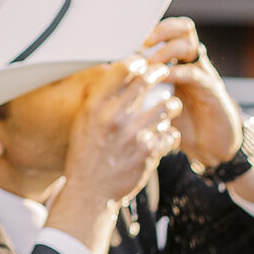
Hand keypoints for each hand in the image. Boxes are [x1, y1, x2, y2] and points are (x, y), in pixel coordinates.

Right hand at [47, 59, 182, 253]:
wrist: (90, 192)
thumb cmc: (86, 154)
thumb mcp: (83, 122)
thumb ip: (99, 98)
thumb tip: (115, 72)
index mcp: (96, 107)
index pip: (122, 69)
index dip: (137, 61)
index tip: (144, 62)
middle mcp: (115, 117)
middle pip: (147, 81)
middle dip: (160, 73)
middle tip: (164, 72)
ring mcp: (134, 135)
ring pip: (166, 106)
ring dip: (171, 104)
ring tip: (170, 106)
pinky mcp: (150, 152)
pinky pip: (170, 132)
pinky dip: (170, 132)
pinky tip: (165, 134)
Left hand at [140, 16, 244, 172]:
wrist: (212, 148)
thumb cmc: (184, 125)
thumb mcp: (157, 104)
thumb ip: (139, 91)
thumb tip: (107, 83)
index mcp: (180, 63)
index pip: (170, 31)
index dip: (152, 30)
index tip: (132, 41)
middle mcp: (194, 64)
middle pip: (184, 28)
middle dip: (162, 31)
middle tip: (143, 43)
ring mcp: (204, 75)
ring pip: (190, 44)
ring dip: (167, 50)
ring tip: (150, 62)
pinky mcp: (212, 91)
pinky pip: (196, 74)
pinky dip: (178, 73)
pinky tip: (164, 77)